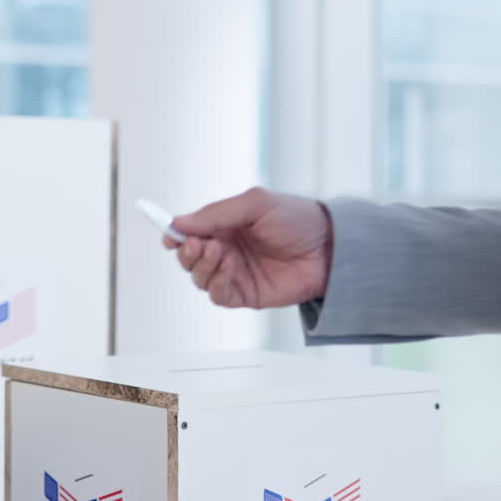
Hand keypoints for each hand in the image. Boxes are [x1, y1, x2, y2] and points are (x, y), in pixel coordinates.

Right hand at [164, 187, 332, 308]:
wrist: (330, 247)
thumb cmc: (296, 219)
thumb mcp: (254, 204)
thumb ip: (216, 213)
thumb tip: (178, 223)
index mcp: (224, 226)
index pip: (189, 232)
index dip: (175, 234)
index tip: (170, 234)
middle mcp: (225, 250)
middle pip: (188, 258)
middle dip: (186, 252)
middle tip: (198, 244)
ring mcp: (234, 273)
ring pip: (198, 278)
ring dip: (202, 267)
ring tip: (219, 252)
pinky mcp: (246, 295)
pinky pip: (218, 296)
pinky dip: (216, 284)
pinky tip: (229, 269)